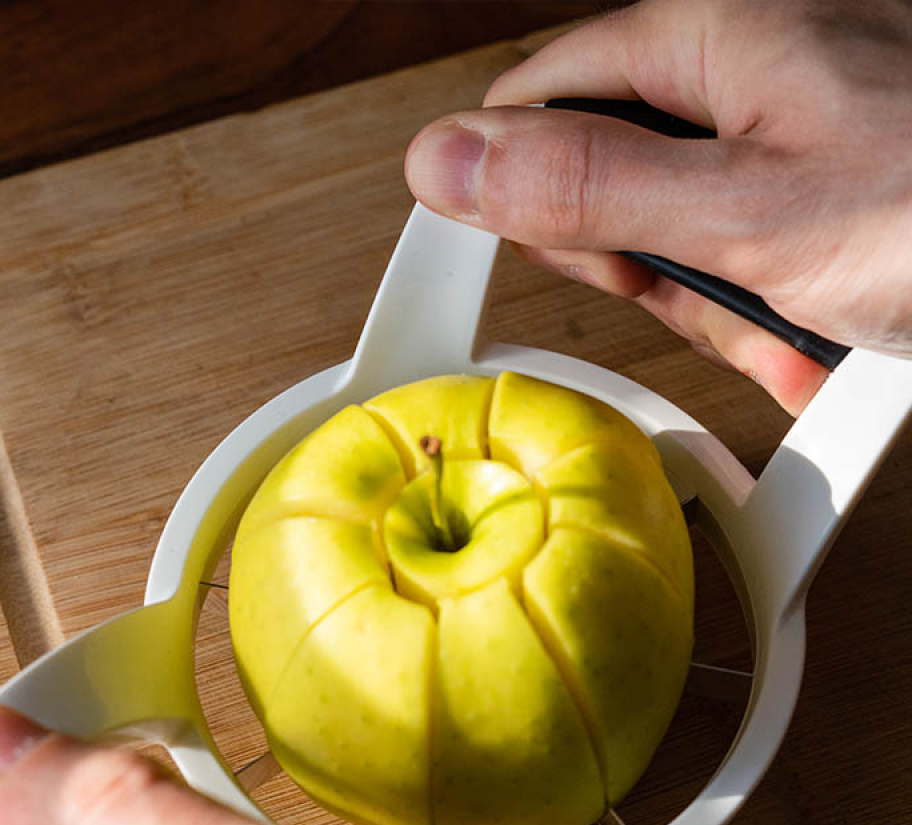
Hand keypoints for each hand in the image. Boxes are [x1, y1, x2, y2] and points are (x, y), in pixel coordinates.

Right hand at [405, 0, 911, 414]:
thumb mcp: (746, 209)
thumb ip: (585, 186)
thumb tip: (444, 162)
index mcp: (707, 42)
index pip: (543, 100)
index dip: (514, 181)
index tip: (509, 248)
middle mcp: (739, 88)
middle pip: (610, 184)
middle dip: (644, 268)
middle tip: (702, 287)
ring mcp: (783, 157)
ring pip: (684, 250)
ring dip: (723, 314)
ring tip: (797, 323)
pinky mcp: (817, 219)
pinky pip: (751, 281)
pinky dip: (776, 329)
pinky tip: (823, 339)